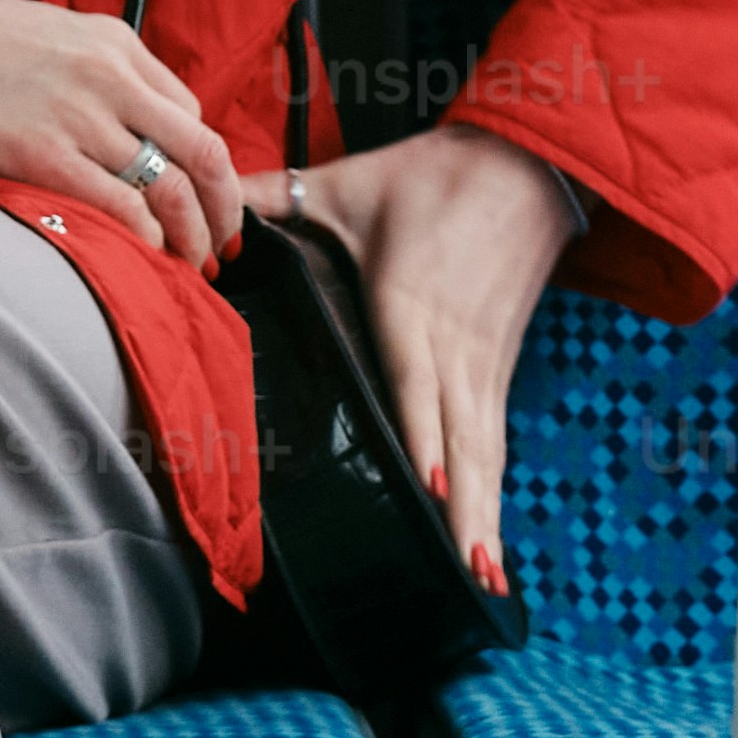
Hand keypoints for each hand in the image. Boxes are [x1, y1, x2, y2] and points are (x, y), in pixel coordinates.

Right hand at [0, 0, 251, 271]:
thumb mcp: (41, 33)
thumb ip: (84, 69)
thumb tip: (102, 117)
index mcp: (114, 41)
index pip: (188, 109)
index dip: (202, 163)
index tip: (201, 196)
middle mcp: (112, 75)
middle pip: (202, 152)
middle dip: (221, 207)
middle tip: (220, 246)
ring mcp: (83, 116)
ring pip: (172, 187)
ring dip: (189, 235)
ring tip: (188, 265)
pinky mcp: (46, 154)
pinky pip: (123, 206)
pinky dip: (145, 239)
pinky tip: (144, 258)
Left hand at [278, 120, 581, 593]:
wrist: (530, 160)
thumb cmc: (434, 176)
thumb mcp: (348, 184)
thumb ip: (272, 197)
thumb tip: (207, 215)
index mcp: (411, 304)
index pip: (417, 381)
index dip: (424, 434)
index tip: (426, 485)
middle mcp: (453, 345)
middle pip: (461, 438)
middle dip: (465, 507)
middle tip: (465, 570)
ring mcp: (483, 362)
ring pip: (484, 450)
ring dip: (485, 514)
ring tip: (485, 577)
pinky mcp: (500, 367)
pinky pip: (495, 440)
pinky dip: (494, 492)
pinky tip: (489, 543)